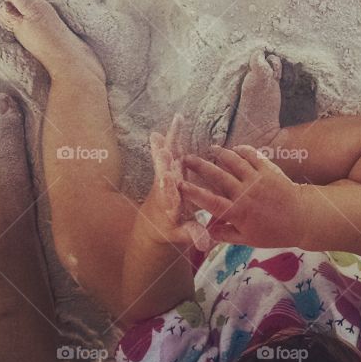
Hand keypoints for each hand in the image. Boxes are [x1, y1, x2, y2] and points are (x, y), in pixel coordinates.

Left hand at [141, 115, 211, 249]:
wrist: (154, 222)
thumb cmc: (171, 229)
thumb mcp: (182, 234)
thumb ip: (193, 234)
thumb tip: (206, 242)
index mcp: (168, 204)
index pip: (168, 196)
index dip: (169, 187)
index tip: (170, 179)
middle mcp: (164, 187)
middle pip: (163, 172)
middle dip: (164, 162)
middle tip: (163, 150)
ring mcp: (165, 174)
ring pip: (166, 155)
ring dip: (169, 140)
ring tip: (173, 124)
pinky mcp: (169, 166)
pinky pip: (172, 148)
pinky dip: (174, 134)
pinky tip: (178, 119)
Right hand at [180, 145, 309, 247]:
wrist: (301, 218)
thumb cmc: (274, 232)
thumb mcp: (248, 239)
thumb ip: (226, 234)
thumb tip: (207, 231)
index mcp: (237, 212)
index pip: (209, 200)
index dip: (193, 192)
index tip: (179, 184)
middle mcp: (244, 192)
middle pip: (216, 175)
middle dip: (199, 165)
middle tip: (186, 158)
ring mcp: (256, 178)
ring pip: (232, 160)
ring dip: (218, 153)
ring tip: (209, 149)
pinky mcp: (267, 168)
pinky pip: (251, 154)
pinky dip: (240, 150)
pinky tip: (233, 149)